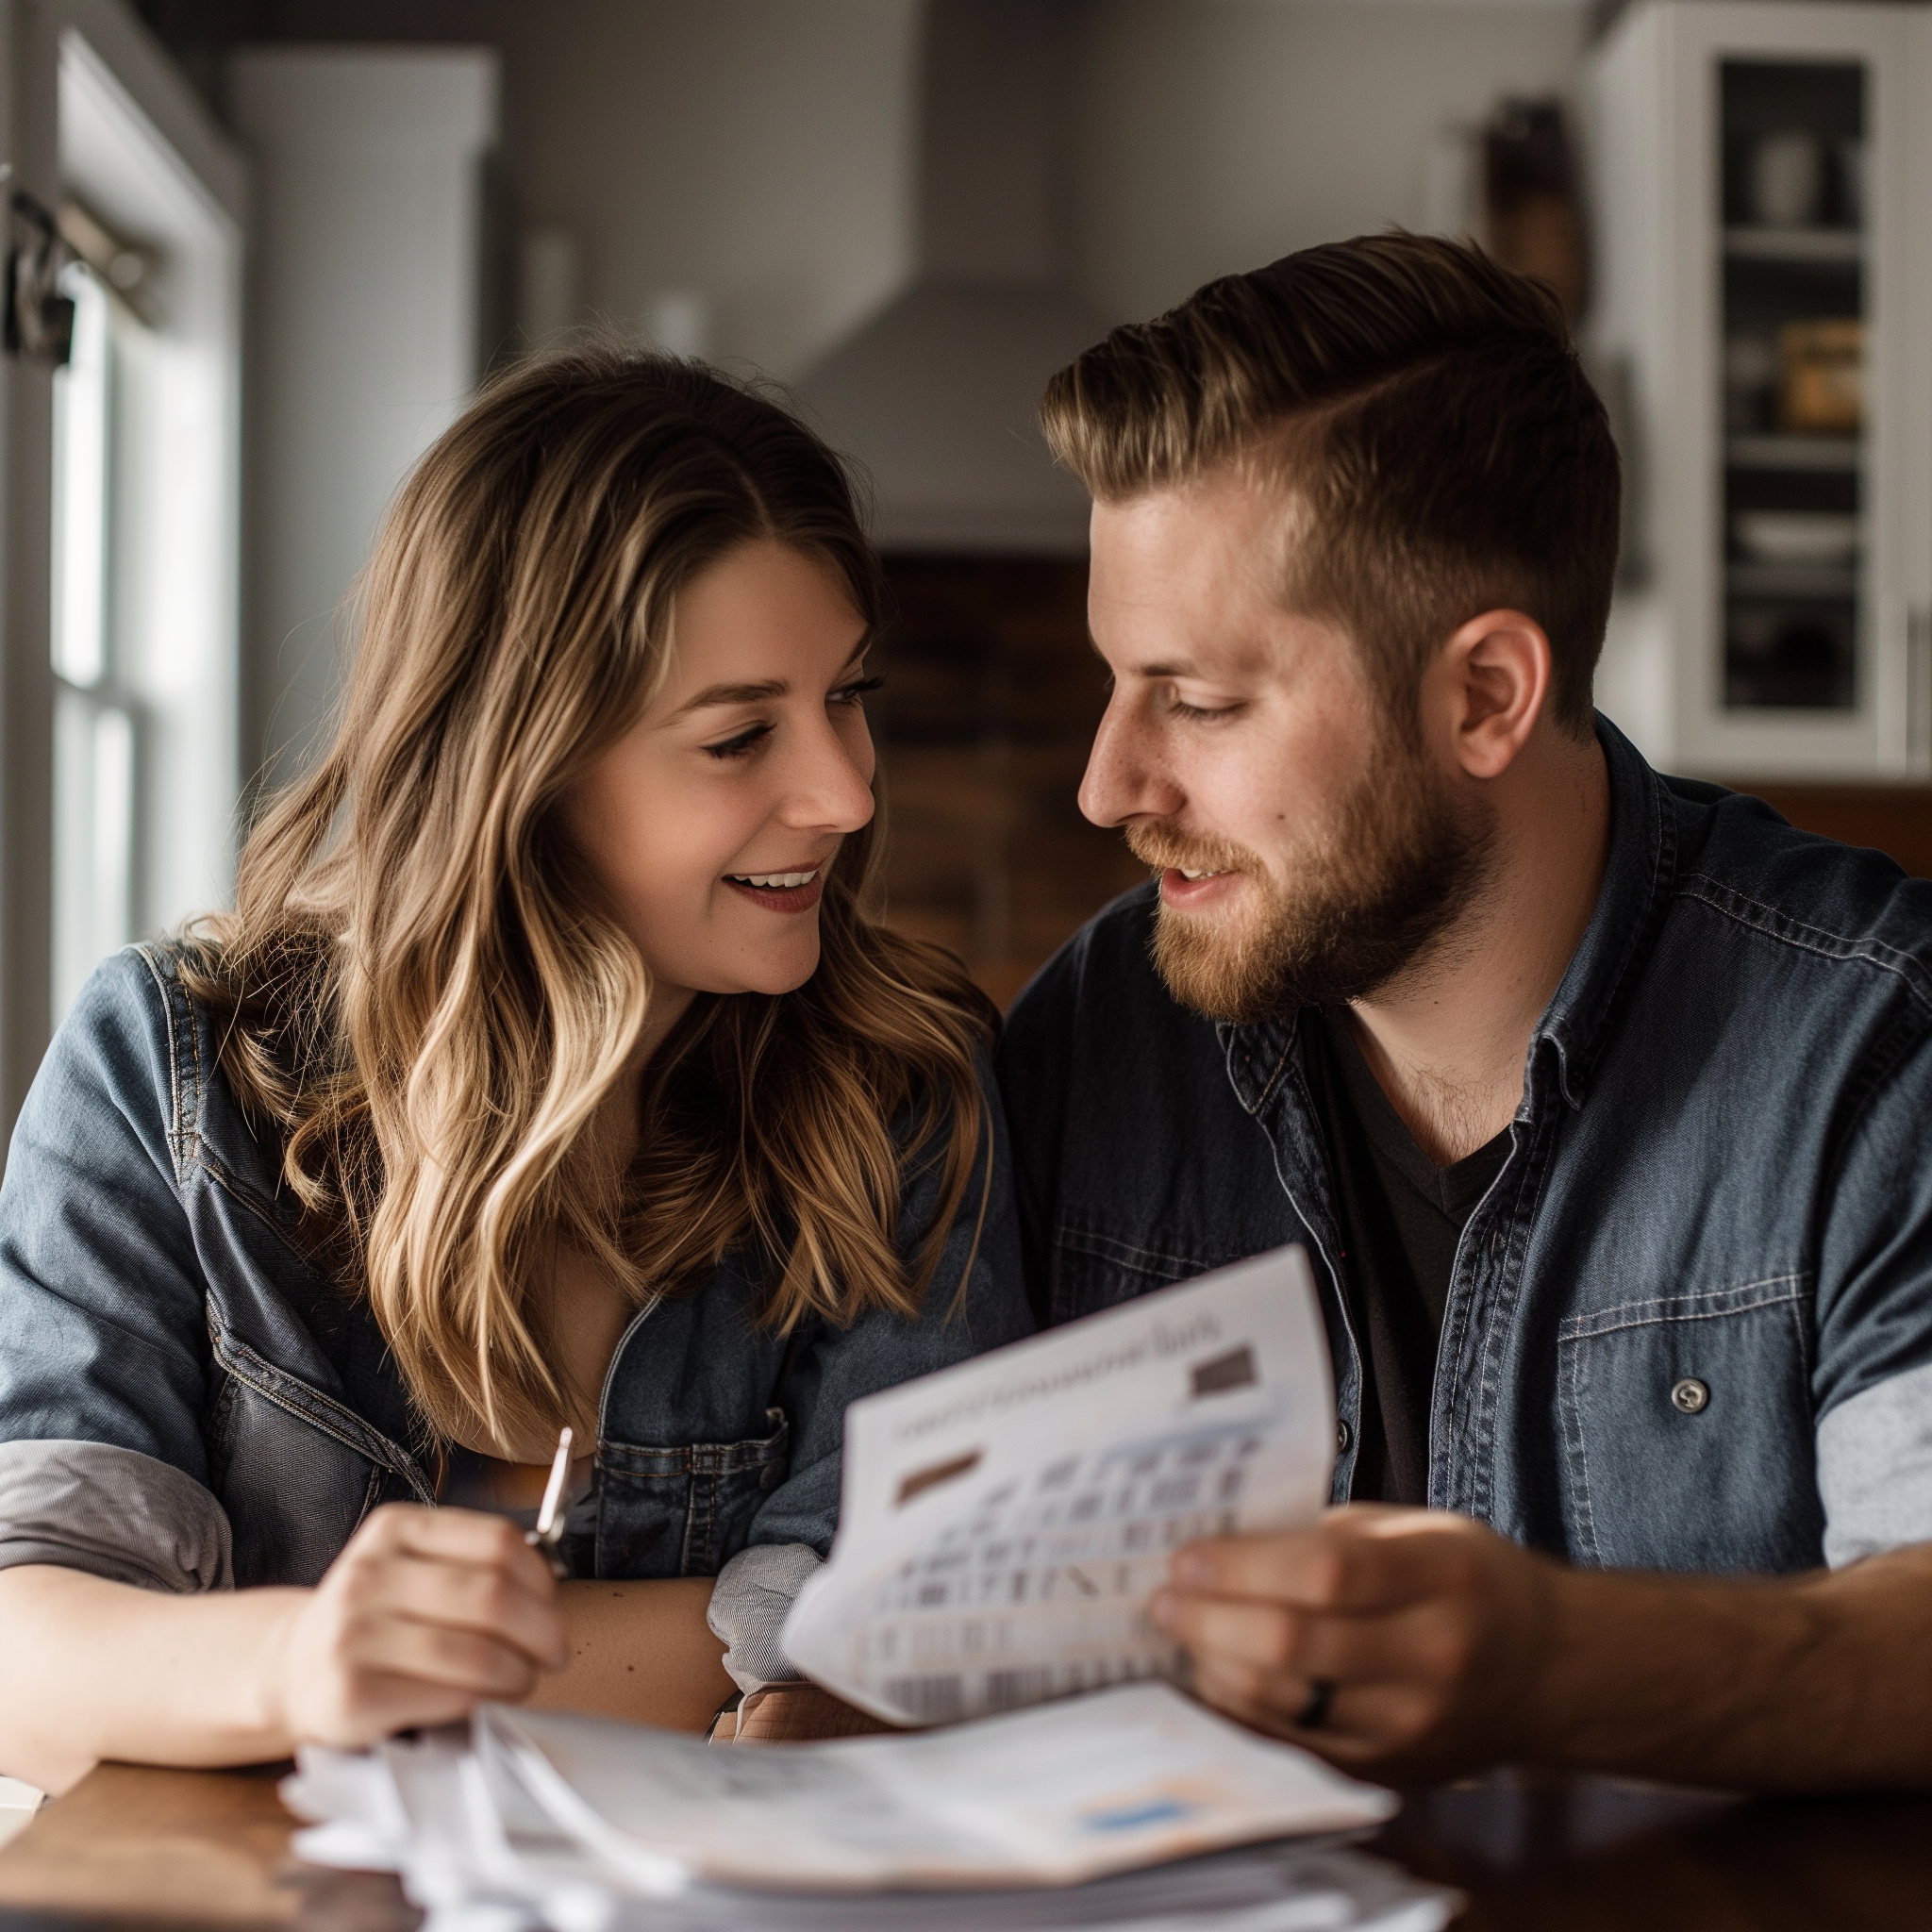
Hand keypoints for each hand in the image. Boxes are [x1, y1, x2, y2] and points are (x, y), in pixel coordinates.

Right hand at [268, 1505, 565, 1748]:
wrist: (293, 1670)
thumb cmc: (374, 1620)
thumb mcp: (410, 1568)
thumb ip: (470, 1566)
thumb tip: (548, 1593)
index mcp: (395, 1529)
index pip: (498, 1542)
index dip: (541, 1578)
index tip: (552, 1604)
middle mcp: (369, 1575)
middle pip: (492, 1596)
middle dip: (541, 1630)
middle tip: (553, 1651)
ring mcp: (354, 1636)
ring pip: (475, 1653)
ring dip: (518, 1672)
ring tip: (522, 1679)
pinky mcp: (352, 1696)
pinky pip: (447, 1696)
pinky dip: (483, 1701)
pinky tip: (484, 1701)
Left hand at [1151, 1504, 1557, 1781]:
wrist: (1549, 1671)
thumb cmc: (1469, 1581)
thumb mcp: (1420, 1531)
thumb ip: (1331, 1536)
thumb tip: (1225, 1542)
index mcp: (1445, 1577)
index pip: (1326, 1572)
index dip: (1243, 1565)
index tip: (1188, 1555)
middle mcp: (1434, 1657)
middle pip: (1294, 1646)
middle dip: (1210, 1619)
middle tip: (1164, 1596)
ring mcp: (1412, 1726)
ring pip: (1284, 1705)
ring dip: (1214, 1666)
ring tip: (1181, 1632)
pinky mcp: (1389, 1772)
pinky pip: (1292, 1745)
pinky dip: (1241, 1711)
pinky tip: (1215, 1677)